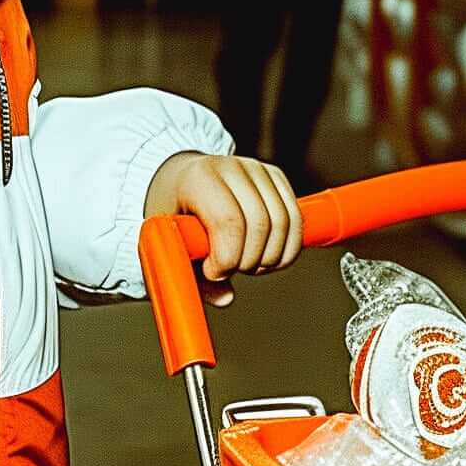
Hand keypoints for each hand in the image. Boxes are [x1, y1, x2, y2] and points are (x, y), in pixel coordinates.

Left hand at [145, 152, 301, 305]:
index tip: (213, 271)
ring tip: (249, 265)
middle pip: (261, 223)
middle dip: (250, 260)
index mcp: (197, 179)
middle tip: (233, 270)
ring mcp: (256, 169)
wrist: (180, 177)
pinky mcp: (276, 177)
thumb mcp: (170, 241)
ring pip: (284, 222)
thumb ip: (191, 271)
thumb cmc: (172, 211)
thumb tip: (224, 298)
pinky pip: (296, 218)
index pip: (228, 221)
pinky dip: (288, 247)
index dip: (227, 257)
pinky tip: (268, 258)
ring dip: (271, 257)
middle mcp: (230, 167)